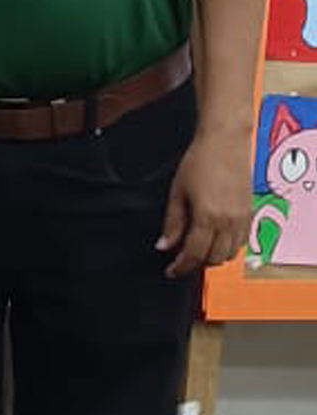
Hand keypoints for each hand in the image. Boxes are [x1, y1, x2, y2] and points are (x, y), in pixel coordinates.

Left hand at [156, 127, 252, 276]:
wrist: (224, 143)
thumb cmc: (198, 162)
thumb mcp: (177, 191)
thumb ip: (172, 222)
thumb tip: (164, 245)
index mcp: (207, 217)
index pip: (194, 254)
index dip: (180, 266)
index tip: (170, 270)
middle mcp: (229, 222)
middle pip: (213, 259)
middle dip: (196, 262)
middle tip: (181, 258)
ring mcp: (242, 220)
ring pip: (229, 254)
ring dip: (213, 256)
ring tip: (196, 248)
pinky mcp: (250, 215)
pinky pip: (241, 243)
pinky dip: (227, 247)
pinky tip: (214, 238)